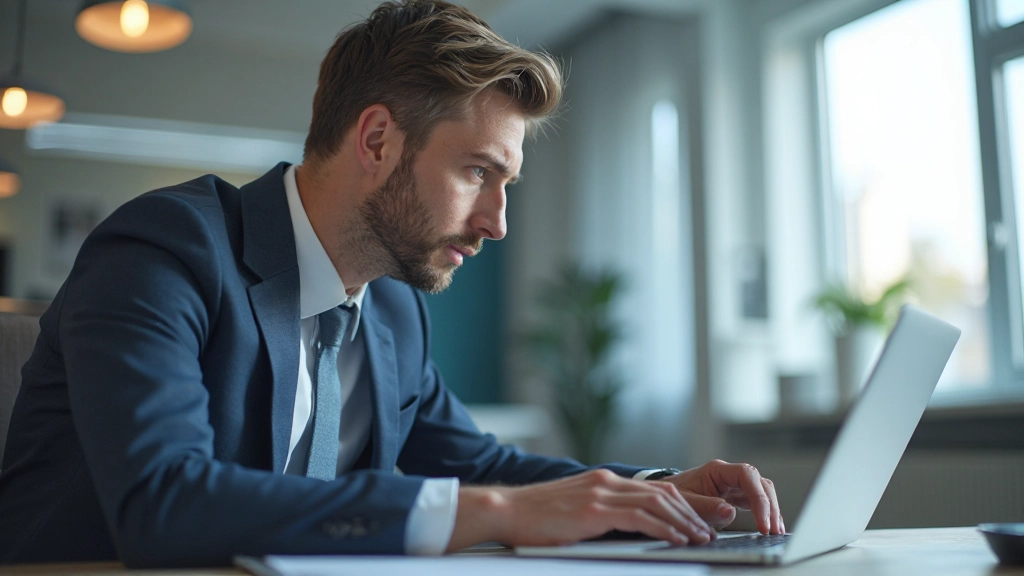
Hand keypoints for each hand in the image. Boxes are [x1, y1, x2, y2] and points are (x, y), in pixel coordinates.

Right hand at [446, 469, 715, 551]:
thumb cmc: (535, 518)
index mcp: (603, 481)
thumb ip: (601, 515)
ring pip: (657, 503)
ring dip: (684, 522)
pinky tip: (677, 539)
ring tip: (701, 538)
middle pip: (662, 493)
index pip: (653, 489)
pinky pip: (640, 518)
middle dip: (692, 513)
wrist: (505, 510)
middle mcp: (606, 482)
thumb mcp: (574, 512)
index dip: (682, 505)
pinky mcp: (594, 510)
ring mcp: (600, 494)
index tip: (700, 520)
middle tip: (710, 531)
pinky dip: (664, 528)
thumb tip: (626, 532)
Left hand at [656, 460, 783, 534]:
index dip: (758, 497)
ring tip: (776, 531)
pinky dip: (764, 513)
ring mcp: (733, 485)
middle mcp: (728, 475)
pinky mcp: (734, 496)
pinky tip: (770, 526)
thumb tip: (729, 512)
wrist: (664, 495)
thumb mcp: (686, 502)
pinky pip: (755, 501)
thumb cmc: (673, 495)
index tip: (761, 521)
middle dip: (770, 506)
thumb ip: (706, 507)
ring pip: (761, 492)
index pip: (747, 476)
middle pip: (759, 483)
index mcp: (716, 470)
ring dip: (771, 510)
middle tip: (772, 530)